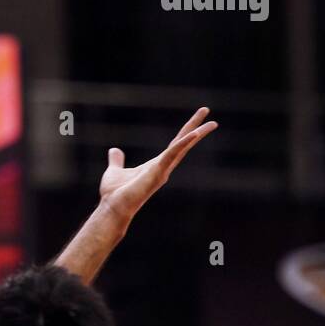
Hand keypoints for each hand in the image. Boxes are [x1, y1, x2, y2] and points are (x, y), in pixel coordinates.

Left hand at [98, 107, 217, 221]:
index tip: (197, 122)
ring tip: (212, 123)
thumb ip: (117, 161)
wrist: (112, 208)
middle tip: (211, 117)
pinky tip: (193, 134)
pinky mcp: (157, 173)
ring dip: (196, 134)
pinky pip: (171, 155)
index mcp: (156, 165)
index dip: (186, 133)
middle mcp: (163, 167)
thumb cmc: (114, 194)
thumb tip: (114, 151)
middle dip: (197, 130)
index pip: (175, 145)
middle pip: (183, 144)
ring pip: (182, 148)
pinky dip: (181, 145)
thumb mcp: (115, 171)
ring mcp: (162, 170)